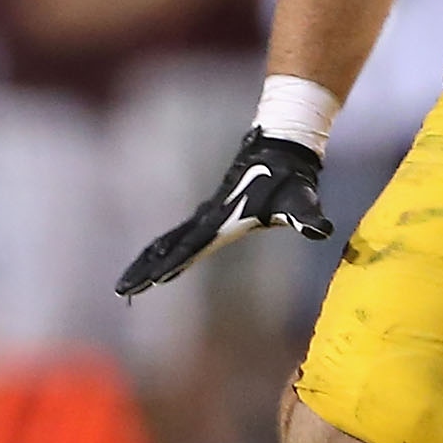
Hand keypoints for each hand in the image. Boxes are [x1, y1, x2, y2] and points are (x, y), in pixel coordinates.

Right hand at [114, 130, 332, 297]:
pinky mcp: (208, 217)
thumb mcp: (301, 201)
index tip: (155, 280)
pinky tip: (154, 262)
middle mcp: (207, 220)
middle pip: (168, 247)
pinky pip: (176, 238)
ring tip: (128, 283)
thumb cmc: (290, 180)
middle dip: (145, 269)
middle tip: (122, 290)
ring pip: (167, 242)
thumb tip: (320, 230)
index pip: (193, 247)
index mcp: (222, 222)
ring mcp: (205, 217)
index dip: (174, 263)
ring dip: (146, 262)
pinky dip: (160, 251)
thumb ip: (307, 217)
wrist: (278, 152)